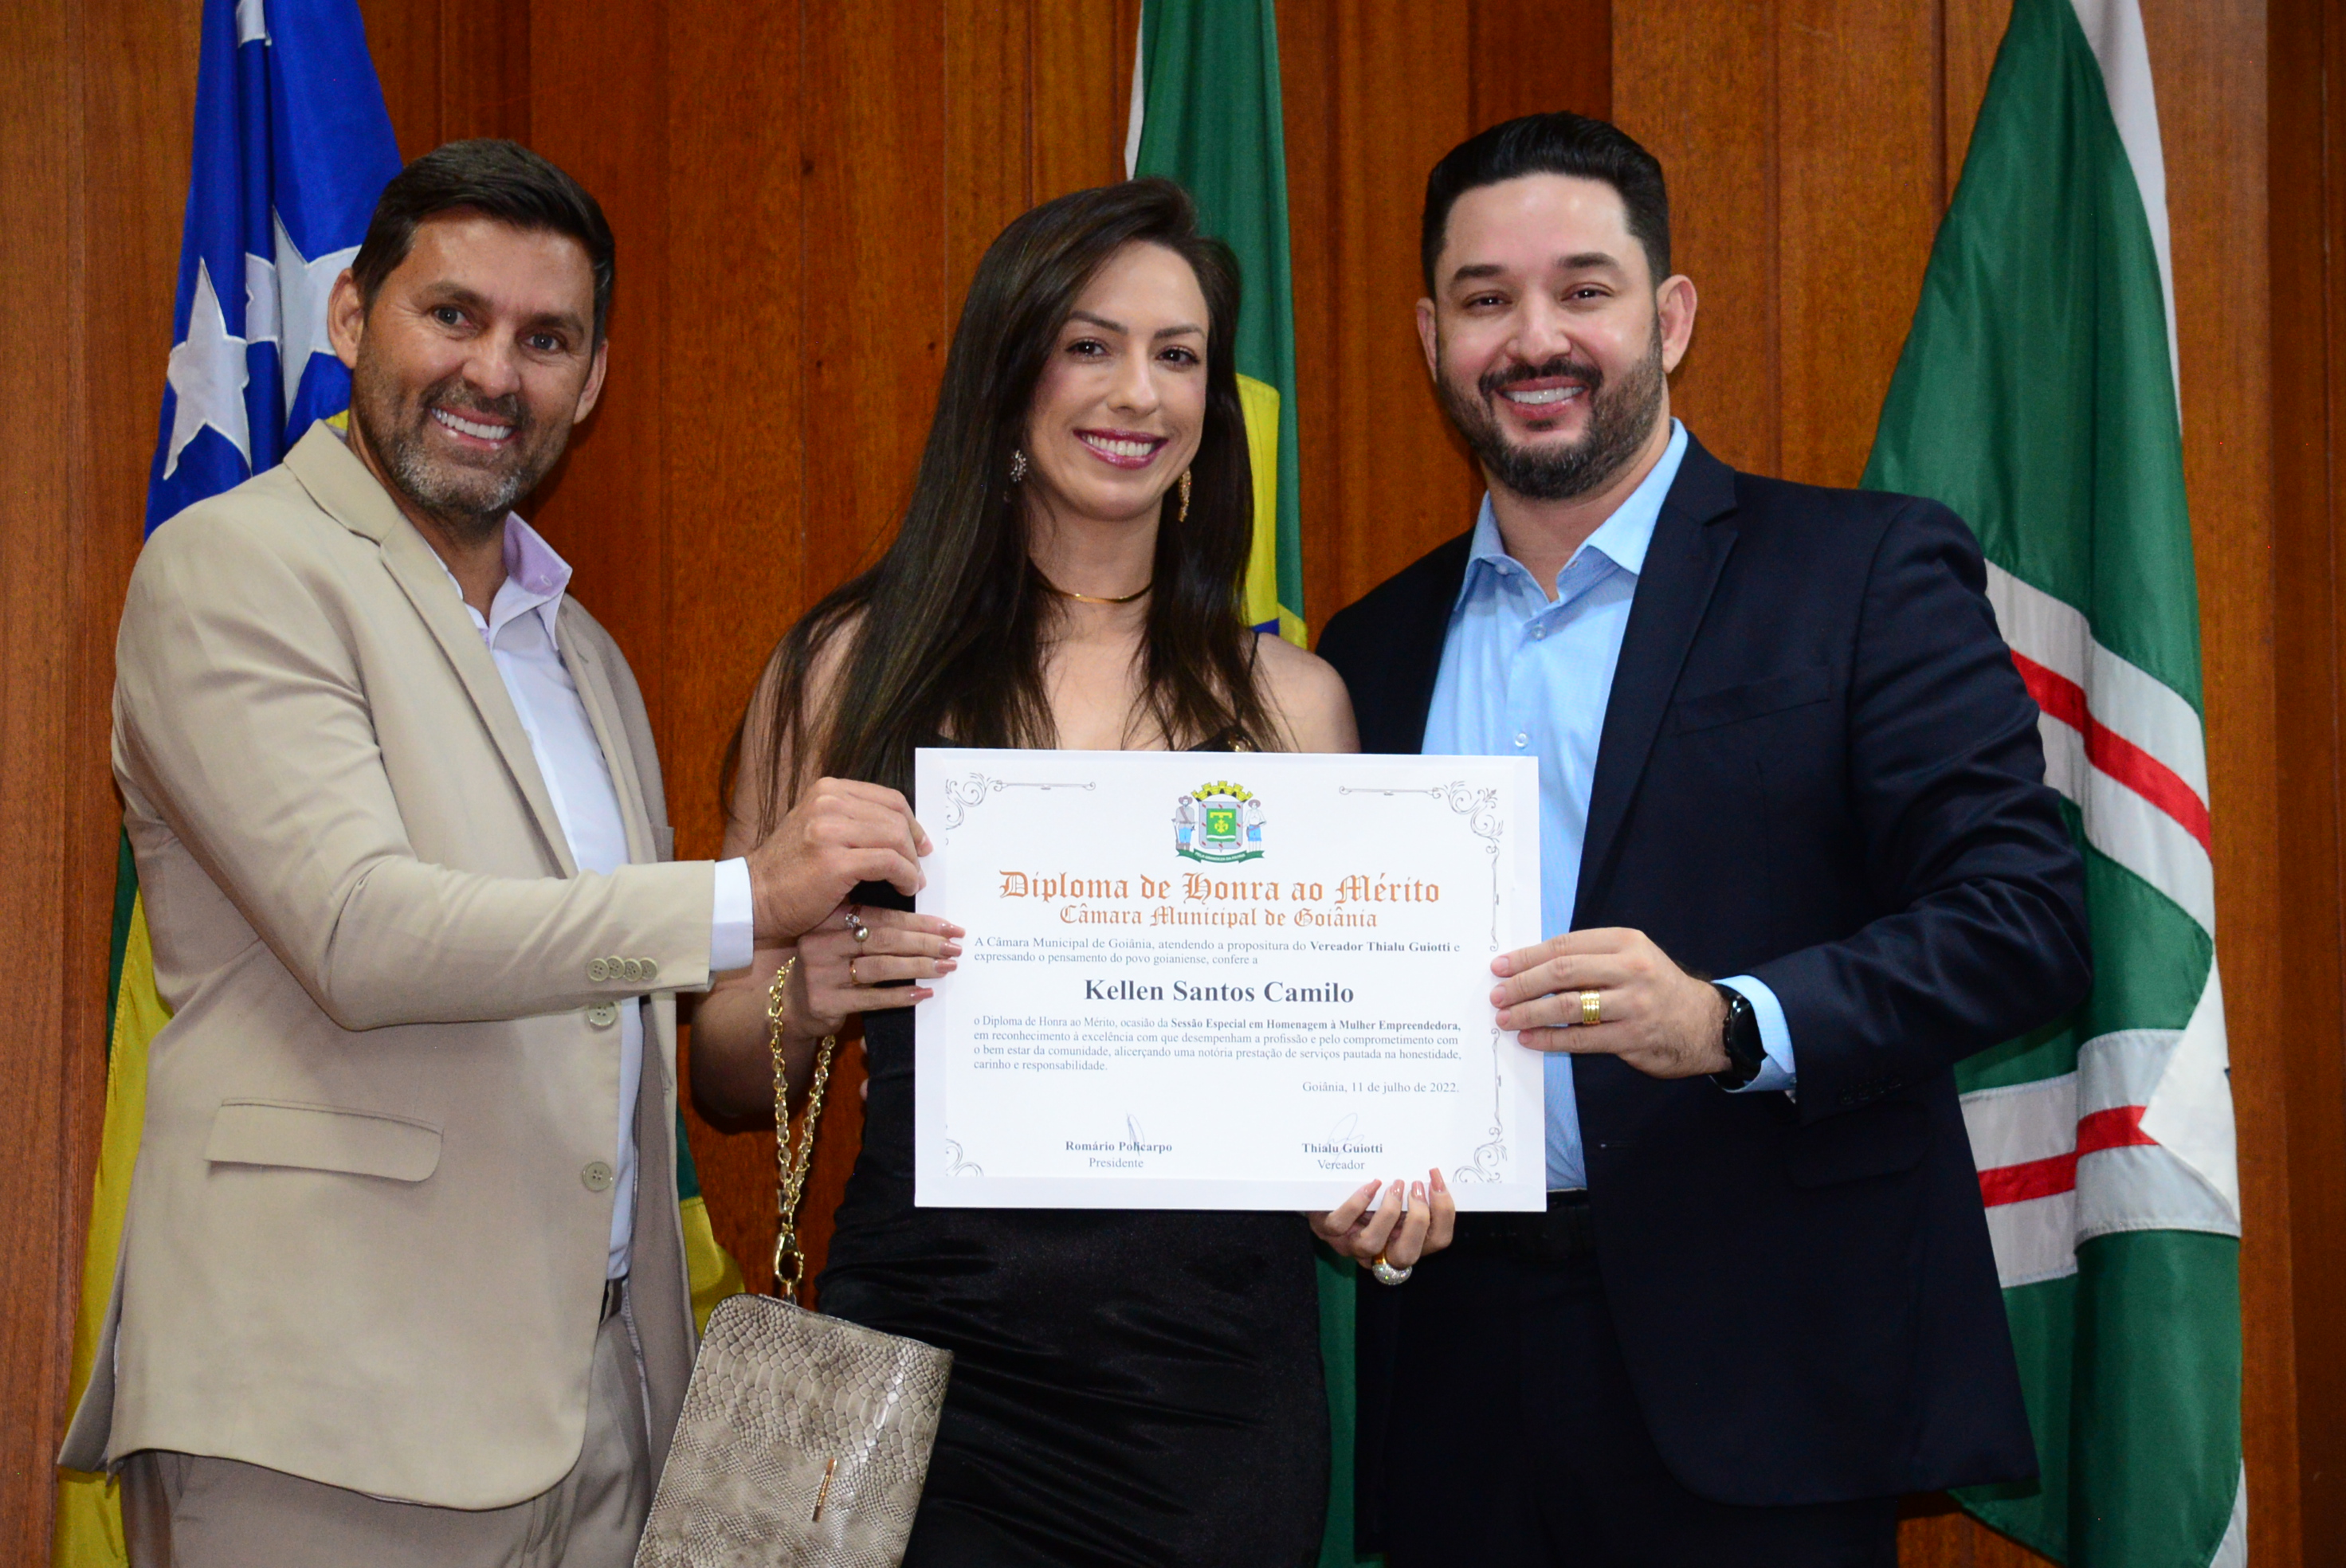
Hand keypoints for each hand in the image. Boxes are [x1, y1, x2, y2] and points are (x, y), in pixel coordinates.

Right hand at [745, 777, 930, 942]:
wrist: (753, 897)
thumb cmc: (789, 871)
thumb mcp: (818, 829)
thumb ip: (853, 821)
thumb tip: (902, 829)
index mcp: (827, 790)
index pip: (887, 797)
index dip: (911, 821)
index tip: (920, 843)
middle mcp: (828, 803)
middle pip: (896, 816)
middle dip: (914, 843)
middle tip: (919, 867)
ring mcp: (830, 830)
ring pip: (896, 837)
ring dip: (911, 863)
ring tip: (912, 881)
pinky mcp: (835, 861)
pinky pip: (889, 863)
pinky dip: (905, 876)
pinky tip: (904, 888)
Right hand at [787, 902, 963, 1036]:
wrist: (793, 1005)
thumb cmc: (829, 966)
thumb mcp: (842, 939)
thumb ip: (873, 928)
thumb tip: (930, 926)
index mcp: (829, 918)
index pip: (883, 916)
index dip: (920, 922)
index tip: (949, 927)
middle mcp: (821, 942)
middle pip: (885, 939)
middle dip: (926, 943)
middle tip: (954, 948)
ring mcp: (821, 972)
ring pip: (881, 967)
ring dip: (919, 967)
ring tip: (946, 968)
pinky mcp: (825, 1001)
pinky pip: (872, 998)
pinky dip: (901, 995)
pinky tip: (923, 993)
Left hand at [1309, 1169, 1455, 1269]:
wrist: (1327, 1194)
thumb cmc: (1369, 1197)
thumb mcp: (1395, 1199)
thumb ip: (1414, 1196)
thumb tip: (1436, 1174)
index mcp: (1404, 1242)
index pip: (1437, 1241)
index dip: (1445, 1213)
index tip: (1437, 1181)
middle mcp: (1380, 1251)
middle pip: (1407, 1255)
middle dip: (1418, 1219)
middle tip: (1417, 1187)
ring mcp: (1351, 1244)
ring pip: (1372, 1244)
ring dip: (1388, 1213)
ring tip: (1395, 1186)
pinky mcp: (1327, 1230)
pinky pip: (1341, 1223)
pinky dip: (1357, 1203)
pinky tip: (1371, 1184)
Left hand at [1491, 927, 1728, 1078]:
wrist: (1705, 1023)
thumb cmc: (1656, 987)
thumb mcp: (1632, 958)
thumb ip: (1590, 958)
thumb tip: (1531, 968)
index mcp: (1625, 942)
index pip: (1565, 945)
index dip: (1527, 956)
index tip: (1500, 967)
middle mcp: (1631, 968)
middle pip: (1563, 971)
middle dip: (1523, 984)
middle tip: (1497, 994)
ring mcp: (1633, 1004)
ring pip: (1568, 1005)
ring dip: (1530, 1012)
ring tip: (1506, 1018)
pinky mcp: (1632, 1036)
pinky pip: (1580, 1038)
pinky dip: (1549, 1038)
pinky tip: (1530, 1039)